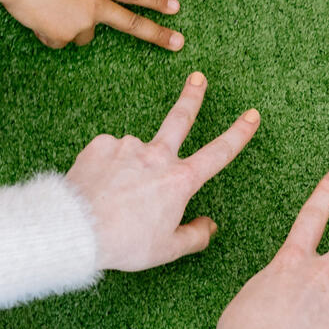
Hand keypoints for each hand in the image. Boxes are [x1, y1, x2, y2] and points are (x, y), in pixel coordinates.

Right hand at [4, 0, 183, 50]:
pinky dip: (51, 33)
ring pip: (84, 34)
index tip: (176, 8)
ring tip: (52, 6)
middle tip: (179, 43)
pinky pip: (59, 40)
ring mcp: (79, 23)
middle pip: (132, 24)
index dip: (157, 0)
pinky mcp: (60, 36)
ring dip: (74, 26)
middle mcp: (95, 6)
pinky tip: (38, 16)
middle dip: (158, 35)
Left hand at [67, 72, 260, 270]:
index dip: (239, 133)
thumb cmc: (125, 242)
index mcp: (180, 180)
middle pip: (181, 118)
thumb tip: (209, 226)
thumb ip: (195, 236)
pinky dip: (107, 168)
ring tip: (114, 196)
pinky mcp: (101, 145)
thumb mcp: (167, 249)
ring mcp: (128, 146)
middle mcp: (157, 156)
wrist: (76, 229)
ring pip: (135, 153)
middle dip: (193, 96)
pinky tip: (98, 186)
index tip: (252, 115)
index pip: (219, 152)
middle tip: (198, 78)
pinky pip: (109, 154)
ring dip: (130, 167)